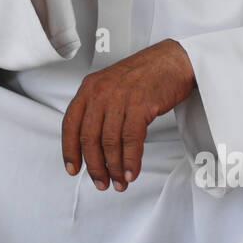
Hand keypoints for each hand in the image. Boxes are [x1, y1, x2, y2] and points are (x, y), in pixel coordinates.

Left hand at [61, 40, 195, 191]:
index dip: (69, 150)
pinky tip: (130, 172)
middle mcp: (100, 92)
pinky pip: (131, 139)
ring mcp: (120, 97)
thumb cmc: (144, 75)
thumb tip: (92, 146)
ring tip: (119, 182)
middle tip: (101, 182)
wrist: (173, 60)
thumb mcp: (111, 86)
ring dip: (113, 167)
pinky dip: (130, 160)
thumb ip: (98, 109)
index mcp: (89, 88)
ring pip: (109, 141)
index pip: (70, 124)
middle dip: (94, 166)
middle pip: (89, 137)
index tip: (73, 169)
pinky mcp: (141, 104)